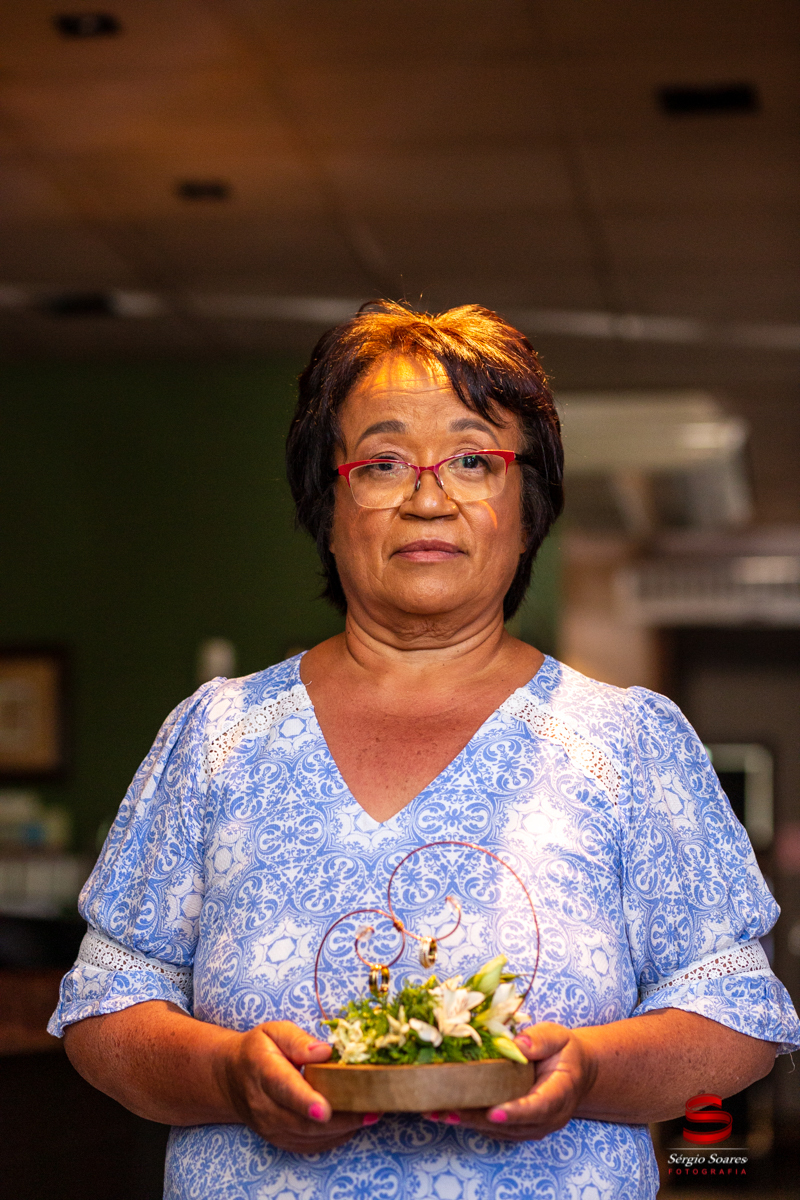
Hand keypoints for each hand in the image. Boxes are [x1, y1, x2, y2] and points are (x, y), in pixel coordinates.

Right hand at [217, 1020, 366, 1150]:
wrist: (232, 1078)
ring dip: (343, 1128)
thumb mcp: (274, 1031)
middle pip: (303, 1121)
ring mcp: (270, 1127)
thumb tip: (325, 1052)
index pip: (285, 1089)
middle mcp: (264, 1106)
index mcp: (263, 1072)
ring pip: (310, 1136)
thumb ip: (298, 1040)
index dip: (305, 1101)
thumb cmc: (258, 1050)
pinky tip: (354, 1122)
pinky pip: (310, 1144)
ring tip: (372, 1113)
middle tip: (373, 1109)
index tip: (325, 1109)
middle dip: (340, 1118)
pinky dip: (335, 1136)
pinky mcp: (280, 1139)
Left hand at [445, 1023, 596, 1141]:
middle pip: (512, 1124)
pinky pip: (496, 1129)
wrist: (577, 1072)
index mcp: (561, 1092)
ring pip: (500, 1130)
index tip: (494, 1111)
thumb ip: (540, 1040)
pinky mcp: (520, 1127)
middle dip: (478, 1119)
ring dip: (469, 1122)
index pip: (539, 1106)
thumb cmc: (565, 1051)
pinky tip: (447, 1112)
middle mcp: (548, 1117)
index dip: (516, 1111)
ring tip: (437, 1112)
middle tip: (447, 1111)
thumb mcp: (558, 1037)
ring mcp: (534, 1126)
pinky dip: (472, 1122)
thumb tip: (517, 1044)